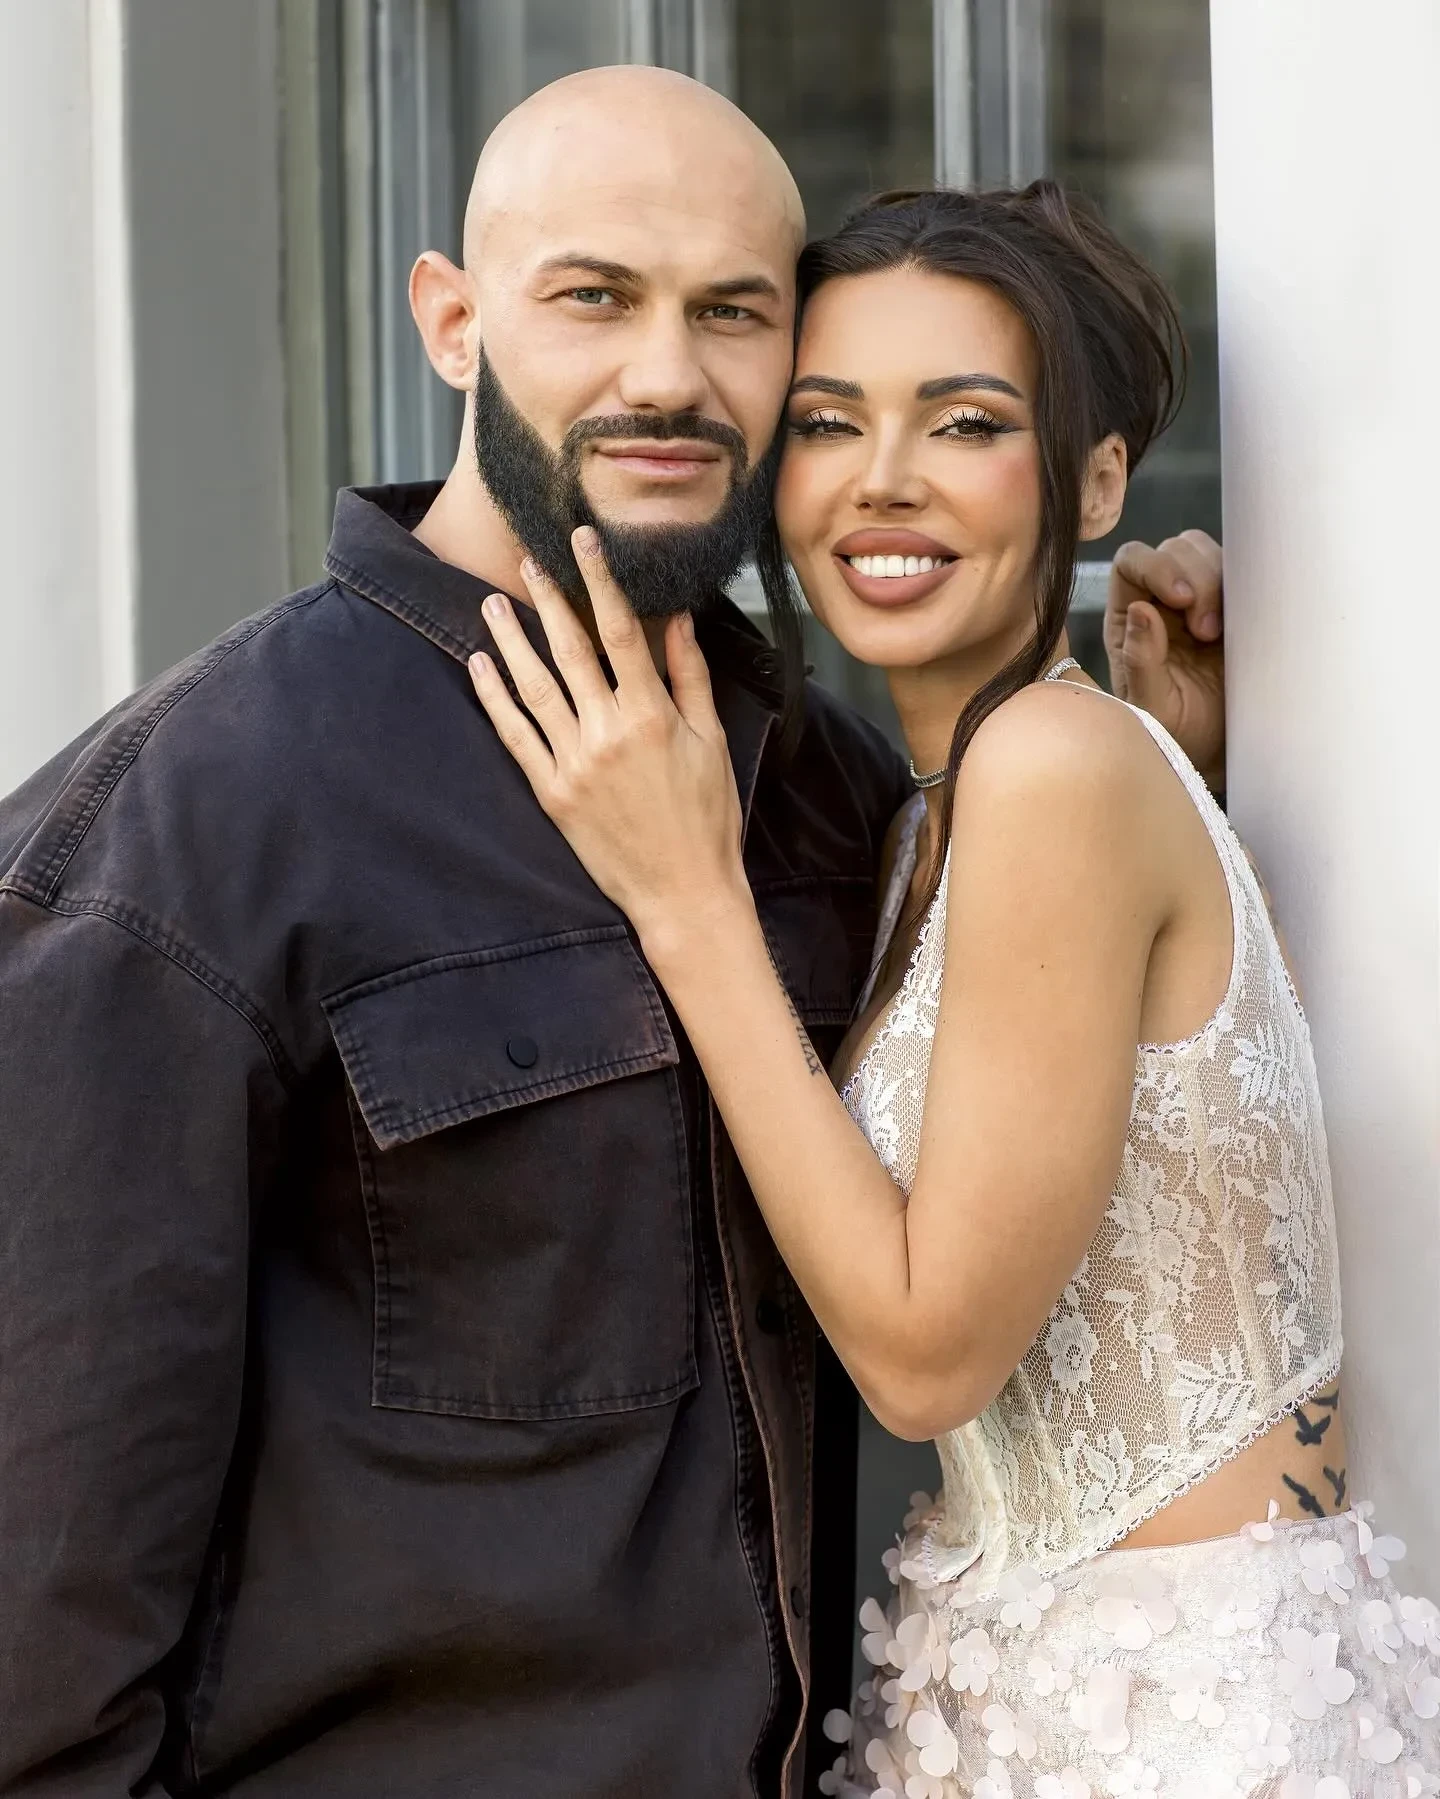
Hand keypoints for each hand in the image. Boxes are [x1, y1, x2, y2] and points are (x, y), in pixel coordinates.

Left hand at [469, 528, 748, 949]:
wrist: (683, 893)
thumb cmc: (708, 819)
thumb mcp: (710, 741)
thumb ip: (689, 676)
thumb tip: (678, 618)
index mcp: (651, 716)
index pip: (619, 630)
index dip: (598, 579)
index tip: (582, 541)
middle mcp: (606, 734)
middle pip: (569, 650)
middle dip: (546, 599)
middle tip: (526, 559)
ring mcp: (574, 764)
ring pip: (533, 688)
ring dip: (510, 640)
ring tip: (490, 603)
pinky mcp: (552, 794)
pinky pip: (515, 737)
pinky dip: (495, 699)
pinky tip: (481, 666)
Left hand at [1104, 529, 1224, 791]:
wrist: (1220, 751)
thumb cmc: (1177, 734)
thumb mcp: (1152, 708)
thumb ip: (1141, 662)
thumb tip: (1140, 609)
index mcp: (1129, 620)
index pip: (1131, 562)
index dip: (1155, 567)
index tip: (1181, 600)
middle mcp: (1160, 601)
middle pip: (1174, 549)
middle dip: (1195, 578)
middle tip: (1208, 631)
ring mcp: (1201, 600)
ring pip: (1208, 553)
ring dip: (1220, 579)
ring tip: (1222, 632)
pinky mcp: (1237, 606)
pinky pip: (1243, 572)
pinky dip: (1248, 583)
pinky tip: (1247, 620)